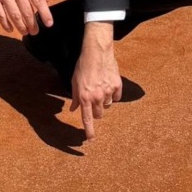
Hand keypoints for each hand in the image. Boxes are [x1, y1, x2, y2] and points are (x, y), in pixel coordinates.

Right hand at [0, 0, 53, 34]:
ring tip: (25, 32)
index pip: (38, 0)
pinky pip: (0, 15)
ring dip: (21, 26)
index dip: (45, 14)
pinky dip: (6, 24)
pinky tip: (10, 29)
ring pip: (14, 15)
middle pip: (27, 11)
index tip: (49, 23)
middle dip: (32, 24)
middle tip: (34, 31)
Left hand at [69, 24, 120, 140]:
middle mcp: (97, 97)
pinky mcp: (117, 85)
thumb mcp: (74, 82)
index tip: (90, 140)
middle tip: (93, 100)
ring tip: (100, 87)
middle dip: (96, 111)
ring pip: (107, 105)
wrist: (96, 52)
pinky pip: (116, 97)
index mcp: (84, 98)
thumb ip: (75, 97)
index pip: (87, 119)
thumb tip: (73, 108)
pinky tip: (109, 85)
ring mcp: (108, 92)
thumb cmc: (83, 66)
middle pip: (99, 114)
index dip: (89, 131)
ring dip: (104, 101)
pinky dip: (113, 94)